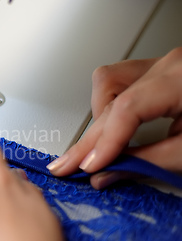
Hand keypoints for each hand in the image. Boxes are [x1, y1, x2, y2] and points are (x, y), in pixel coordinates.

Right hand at [47, 47, 181, 188]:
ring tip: (93, 144)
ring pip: (107, 81)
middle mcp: (168, 66)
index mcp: (180, 79)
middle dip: (88, 139)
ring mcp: (161, 65)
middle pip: (110, 100)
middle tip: (69, 165)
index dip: (104, 142)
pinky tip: (109, 123)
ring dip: (96, 115)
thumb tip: (105, 175)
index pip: (127, 109)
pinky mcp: (158, 72)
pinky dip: (107, 103)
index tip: (90, 167)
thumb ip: (148, 163)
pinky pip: (119, 79)